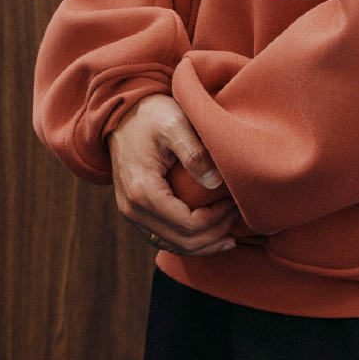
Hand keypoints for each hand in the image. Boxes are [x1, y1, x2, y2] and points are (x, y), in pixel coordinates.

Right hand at [106, 93, 239, 254]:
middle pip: (181, 241)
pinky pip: (163, 237)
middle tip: (236, 217)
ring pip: (171, 245)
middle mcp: (132, 208)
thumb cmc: (151, 115)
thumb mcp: (176, 124)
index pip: (187, 224)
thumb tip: (215, 183)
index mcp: (143, 190)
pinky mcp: (135, 211)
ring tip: (228, 233)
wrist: (121, 114)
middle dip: (213, 235)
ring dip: (202, 244)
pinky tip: (207, 234)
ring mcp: (131, 212)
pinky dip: (187, 240)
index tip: (233, 203)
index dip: (215, 220)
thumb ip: (195, 154)